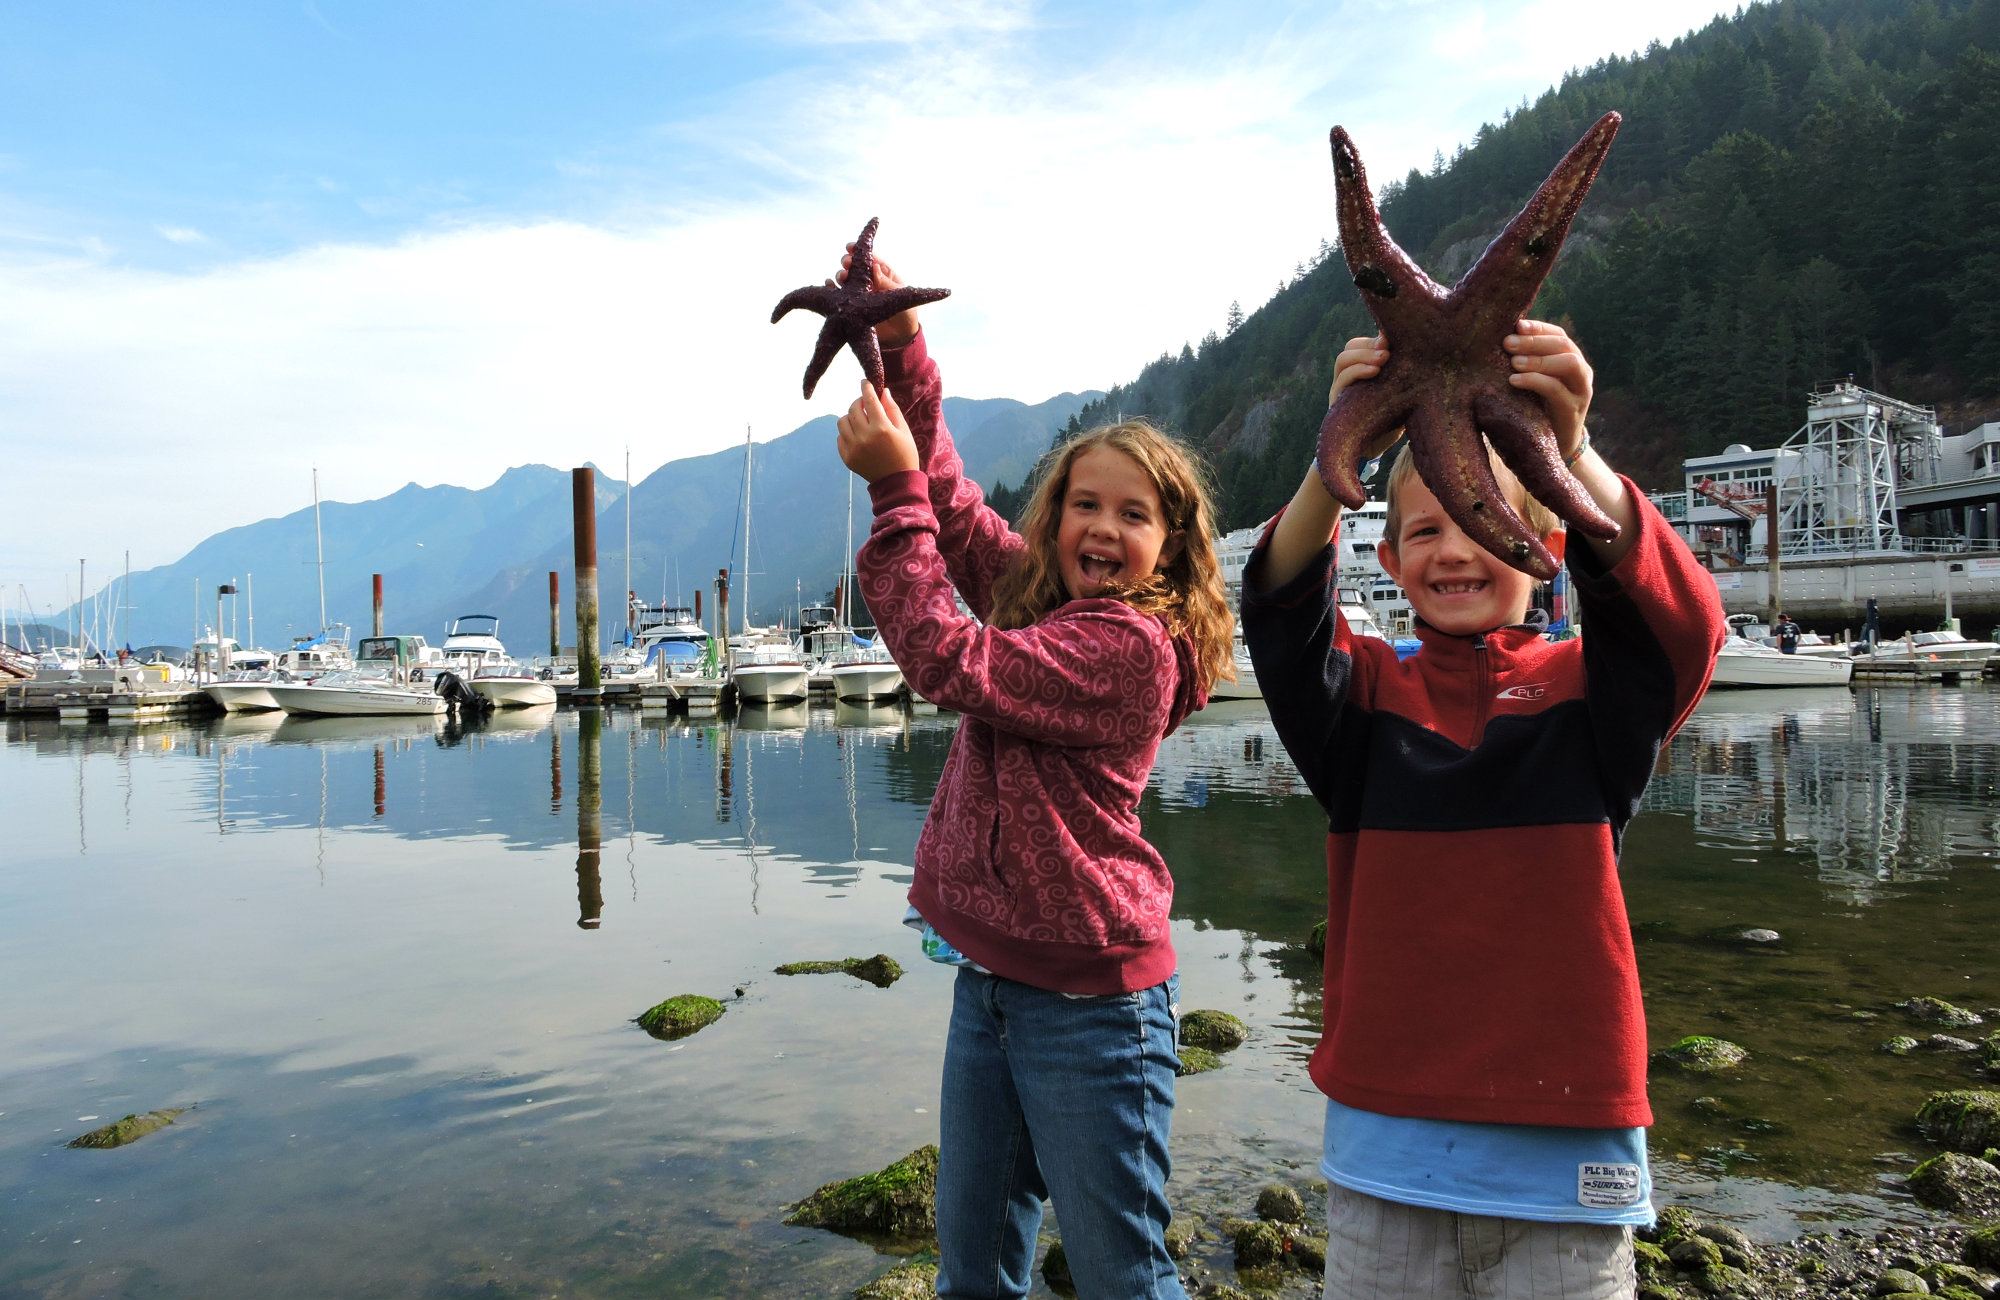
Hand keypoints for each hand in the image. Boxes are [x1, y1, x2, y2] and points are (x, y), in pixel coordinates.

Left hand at [837, 378, 918, 483]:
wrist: (896, 482)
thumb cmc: (905, 454)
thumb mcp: (904, 430)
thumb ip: (892, 409)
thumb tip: (883, 391)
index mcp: (882, 428)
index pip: (869, 400)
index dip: (866, 388)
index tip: (865, 382)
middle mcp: (865, 437)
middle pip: (853, 408)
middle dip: (859, 402)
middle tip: (866, 404)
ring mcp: (853, 448)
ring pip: (843, 421)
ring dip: (851, 417)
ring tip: (861, 421)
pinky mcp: (847, 457)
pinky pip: (840, 437)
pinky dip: (847, 432)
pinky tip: (858, 436)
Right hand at [839, 245, 919, 346]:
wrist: (899, 339)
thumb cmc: (905, 315)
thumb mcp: (901, 297)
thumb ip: (886, 283)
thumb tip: (874, 266)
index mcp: (884, 275)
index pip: (870, 259)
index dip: (860, 251)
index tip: (851, 246)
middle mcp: (869, 282)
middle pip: (855, 267)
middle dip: (848, 262)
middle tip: (845, 263)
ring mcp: (859, 294)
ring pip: (846, 279)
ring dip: (840, 275)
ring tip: (841, 278)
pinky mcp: (851, 306)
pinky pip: (838, 294)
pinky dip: (831, 288)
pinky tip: (829, 285)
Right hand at [1328, 334, 1402, 464]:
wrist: (1374, 450)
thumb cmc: (1393, 419)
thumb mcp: (1401, 393)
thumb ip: (1404, 374)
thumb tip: (1426, 351)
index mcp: (1364, 369)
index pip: (1362, 343)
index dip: (1375, 339)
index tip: (1393, 339)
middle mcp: (1349, 376)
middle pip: (1350, 348)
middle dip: (1370, 346)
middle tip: (1388, 348)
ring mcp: (1340, 389)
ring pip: (1343, 361)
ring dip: (1363, 356)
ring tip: (1383, 359)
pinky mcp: (1337, 403)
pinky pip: (1341, 382)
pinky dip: (1356, 373)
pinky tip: (1375, 372)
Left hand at [1505, 319, 1591, 456]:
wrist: (1554, 447)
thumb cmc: (1536, 410)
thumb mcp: (1532, 383)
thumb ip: (1523, 364)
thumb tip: (1498, 340)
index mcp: (1571, 360)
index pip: (1559, 335)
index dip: (1539, 328)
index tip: (1517, 324)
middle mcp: (1581, 372)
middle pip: (1564, 345)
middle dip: (1535, 341)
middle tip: (1508, 343)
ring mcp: (1581, 390)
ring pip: (1568, 363)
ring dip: (1538, 359)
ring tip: (1513, 362)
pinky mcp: (1573, 410)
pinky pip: (1557, 389)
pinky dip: (1535, 381)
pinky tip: (1514, 381)